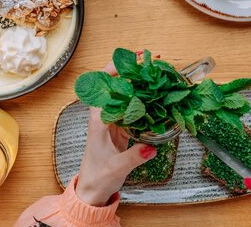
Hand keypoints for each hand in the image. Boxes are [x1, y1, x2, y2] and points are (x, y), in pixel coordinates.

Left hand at [75, 58, 156, 205]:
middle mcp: (104, 116)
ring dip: (139, 83)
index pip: (105, 87)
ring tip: (157, 73)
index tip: (133, 60)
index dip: (117, 70)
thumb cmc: (98, 176)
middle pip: (117, 86)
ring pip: (126, 95)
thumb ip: (134, 157)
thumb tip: (150, 148)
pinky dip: (144, 99)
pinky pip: (133, 108)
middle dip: (132, 71)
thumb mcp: (116, 167)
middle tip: (152, 61)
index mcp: (98, 120)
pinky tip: (156, 96)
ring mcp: (113, 121)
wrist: (93, 189)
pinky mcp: (121, 129)